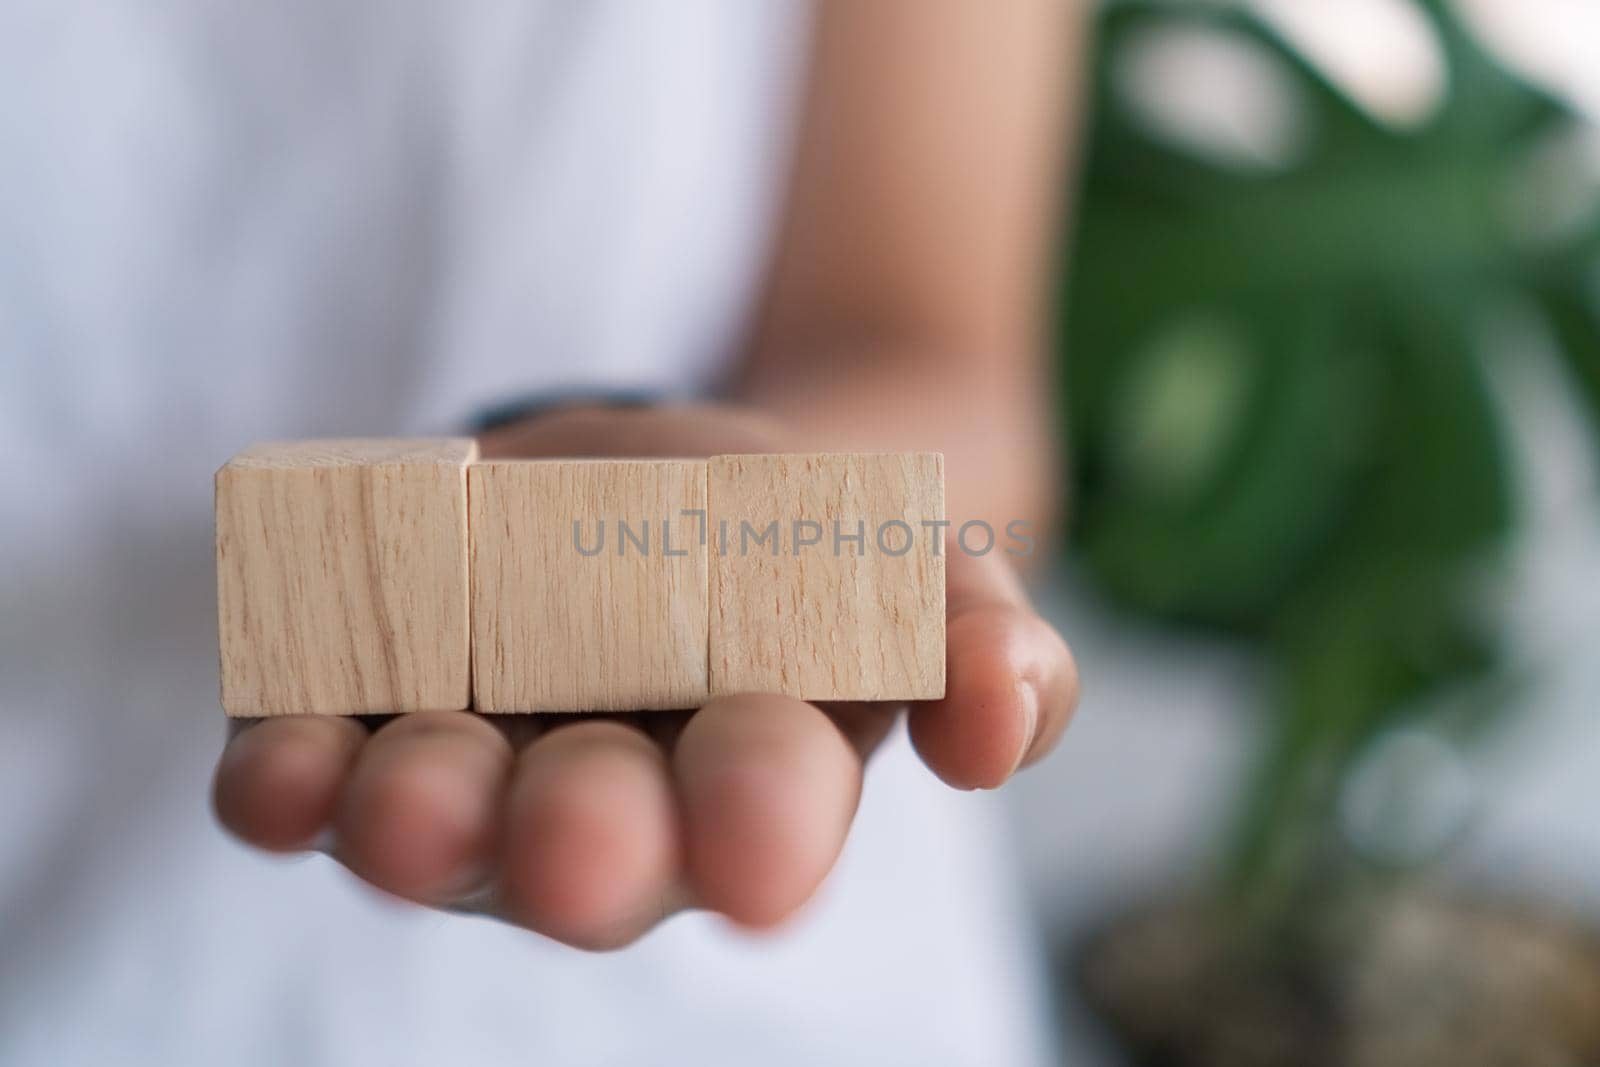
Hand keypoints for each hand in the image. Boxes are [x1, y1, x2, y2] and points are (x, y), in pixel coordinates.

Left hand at [213, 405, 1078, 948]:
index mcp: (753, 779)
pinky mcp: (357, 731)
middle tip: (573, 842)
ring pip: (443, 826)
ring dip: (421, 816)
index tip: (762, 852)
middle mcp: (611, 810)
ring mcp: (478, 780)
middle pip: (593, 849)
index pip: (763, 816)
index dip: (762, 827)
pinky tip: (277, 771)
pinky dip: (287, 778)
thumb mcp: (901, 553)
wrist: (651, 482)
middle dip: (584, 846)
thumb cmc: (790, 543)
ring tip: (408, 796)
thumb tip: (1001, 720)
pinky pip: (307, 775)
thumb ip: (970, 632)